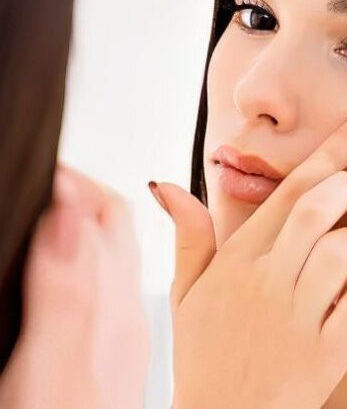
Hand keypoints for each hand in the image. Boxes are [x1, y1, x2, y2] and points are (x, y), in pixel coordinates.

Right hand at [0, 166, 149, 408]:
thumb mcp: (51, 361)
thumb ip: (62, 287)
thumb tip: (68, 210)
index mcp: (109, 306)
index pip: (105, 214)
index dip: (74, 180)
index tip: (45, 164)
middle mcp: (121, 313)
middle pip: (114, 229)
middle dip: (84, 193)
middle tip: (52, 176)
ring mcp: (116, 332)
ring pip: (112, 256)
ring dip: (90, 223)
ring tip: (63, 209)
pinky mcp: (104, 355)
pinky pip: (105, 290)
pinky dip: (88, 263)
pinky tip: (73, 273)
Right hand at [149, 112, 346, 408]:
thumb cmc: (207, 354)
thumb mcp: (185, 295)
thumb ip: (187, 236)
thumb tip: (165, 183)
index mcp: (237, 260)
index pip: (288, 191)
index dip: (330, 153)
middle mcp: (266, 282)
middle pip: (318, 209)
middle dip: (346, 187)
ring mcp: (298, 317)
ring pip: (345, 250)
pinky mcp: (326, 352)